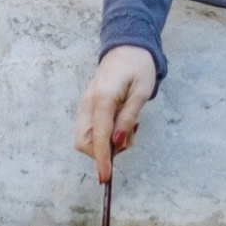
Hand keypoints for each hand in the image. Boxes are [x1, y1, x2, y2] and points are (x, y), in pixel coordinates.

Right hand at [76, 48, 157, 184]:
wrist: (127, 46)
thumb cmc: (139, 67)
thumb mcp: (141, 91)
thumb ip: (128, 117)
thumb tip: (118, 142)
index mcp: (102, 98)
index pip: (99, 136)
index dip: (102, 160)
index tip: (105, 179)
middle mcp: (88, 102)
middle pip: (84, 142)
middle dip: (103, 151)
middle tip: (127, 137)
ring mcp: (85, 104)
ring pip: (84, 138)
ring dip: (104, 144)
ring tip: (128, 127)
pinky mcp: (87, 106)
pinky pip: (90, 129)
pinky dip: (103, 135)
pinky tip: (120, 123)